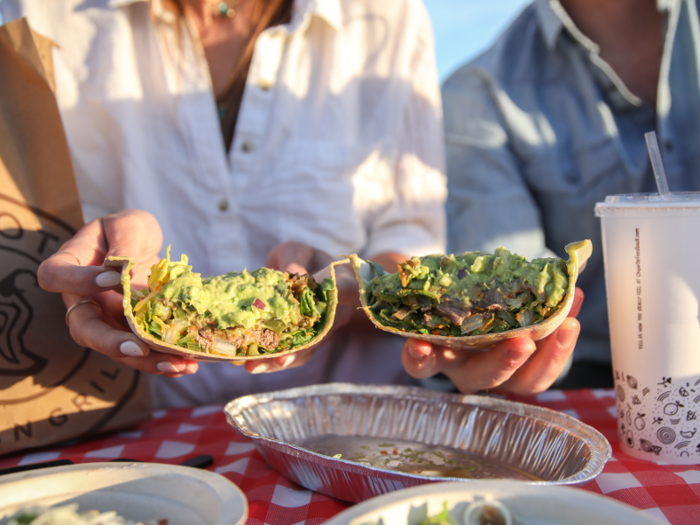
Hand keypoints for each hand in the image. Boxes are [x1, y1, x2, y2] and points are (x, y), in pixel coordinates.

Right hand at [37, 209, 197, 377]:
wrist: (146, 247)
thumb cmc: (130, 231)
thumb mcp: (129, 225)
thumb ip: (124, 243)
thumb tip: (124, 272)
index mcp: (70, 266)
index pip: (55, 276)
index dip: (79, 282)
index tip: (114, 280)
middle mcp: (82, 300)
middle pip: (84, 329)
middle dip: (111, 344)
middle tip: (140, 349)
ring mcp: (106, 320)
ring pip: (117, 348)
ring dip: (146, 361)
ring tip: (179, 364)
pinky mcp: (130, 332)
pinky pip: (142, 352)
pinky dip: (163, 361)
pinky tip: (188, 366)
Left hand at [243, 240, 355, 373]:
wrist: (301, 273)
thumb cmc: (299, 260)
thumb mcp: (295, 252)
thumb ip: (293, 259)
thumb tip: (289, 273)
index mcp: (341, 282)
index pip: (346, 287)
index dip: (341, 291)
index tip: (326, 298)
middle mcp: (338, 310)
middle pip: (322, 332)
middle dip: (299, 347)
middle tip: (278, 359)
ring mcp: (323, 329)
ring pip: (307, 349)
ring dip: (281, 360)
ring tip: (254, 366)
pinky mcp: (308, 340)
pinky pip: (294, 353)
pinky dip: (273, 360)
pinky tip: (252, 363)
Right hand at [400, 288, 583, 395]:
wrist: (466, 292)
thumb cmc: (442, 291)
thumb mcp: (429, 285)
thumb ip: (418, 280)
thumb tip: (402, 262)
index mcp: (436, 353)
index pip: (422, 364)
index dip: (420, 358)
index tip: (419, 347)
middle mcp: (467, 368)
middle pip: (482, 378)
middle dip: (503, 363)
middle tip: (521, 343)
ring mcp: (501, 367)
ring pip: (524, 381)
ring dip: (550, 355)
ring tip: (568, 324)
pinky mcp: (529, 361)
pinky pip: (549, 358)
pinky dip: (565, 332)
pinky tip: (577, 300)